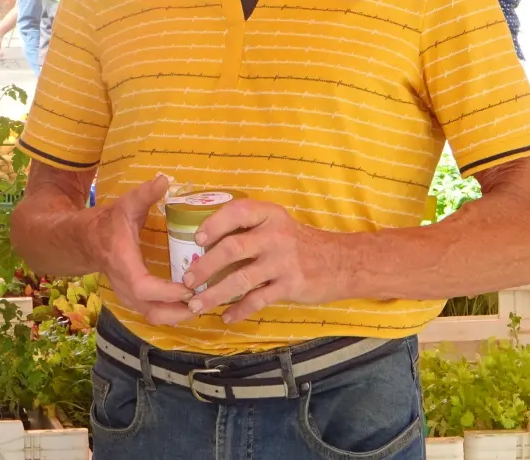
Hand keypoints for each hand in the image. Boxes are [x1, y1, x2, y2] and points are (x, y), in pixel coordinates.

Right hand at [84, 175, 194, 326]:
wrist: (84, 241)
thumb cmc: (107, 223)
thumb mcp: (125, 205)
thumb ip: (145, 194)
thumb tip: (164, 179)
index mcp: (123, 264)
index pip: (144, 288)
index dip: (168, 292)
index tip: (191, 287)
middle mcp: (125, 286)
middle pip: (152, 312)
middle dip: (180, 312)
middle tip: (205, 300)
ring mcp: (128, 296)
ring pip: (153, 317)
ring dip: (179, 315)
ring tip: (202, 304)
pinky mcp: (133, 299)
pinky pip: (154, 313)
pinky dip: (173, 313)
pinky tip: (191, 303)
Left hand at [182, 199, 345, 324]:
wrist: (342, 262)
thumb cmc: (300, 242)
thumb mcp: (277, 224)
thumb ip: (249, 229)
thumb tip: (205, 243)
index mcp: (270, 215)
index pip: (237, 212)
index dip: (214, 224)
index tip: (197, 240)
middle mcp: (276, 235)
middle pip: (233, 248)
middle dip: (205, 266)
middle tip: (187, 280)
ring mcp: (284, 262)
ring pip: (241, 279)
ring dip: (215, 294)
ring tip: (196, 304)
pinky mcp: (291, 286)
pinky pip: (258, 300)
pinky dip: (239, 310)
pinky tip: (226, 317)